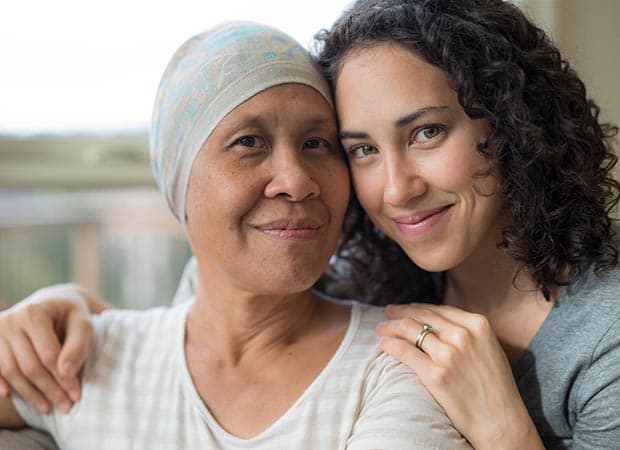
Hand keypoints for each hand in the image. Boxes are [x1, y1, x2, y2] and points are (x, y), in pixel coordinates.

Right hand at [0, 283, 99, 413]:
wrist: (52, 301)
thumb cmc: (71, 314)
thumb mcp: (82, 323)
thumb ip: (79, 345)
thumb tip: (66, 373)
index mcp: (35, 313)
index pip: (49, 356)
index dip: (64, 379)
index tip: (77, 395)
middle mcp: (12, 320)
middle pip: (30, 366)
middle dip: (49, 390)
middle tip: (66, 407)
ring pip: (12, 372)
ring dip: (30, 394)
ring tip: (47, 408)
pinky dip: (2, 384)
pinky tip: (12, 397)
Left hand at [376, 303, 542, 449]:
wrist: (501, 421)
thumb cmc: (495, 387)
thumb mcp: (488, 348)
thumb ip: (467, 332)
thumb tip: (438, 321)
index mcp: (478, 325)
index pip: (438, 309)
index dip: (417, 307)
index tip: (405, 308)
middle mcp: (463, 335)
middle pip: (421, 316)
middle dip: (400, 312)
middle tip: (387, 312)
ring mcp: (448, 354)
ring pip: (409, 330)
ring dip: (390, 327)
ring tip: (381, 329)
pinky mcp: (435, 374)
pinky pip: (404, 351)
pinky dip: (390, 345)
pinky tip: (383, 344)